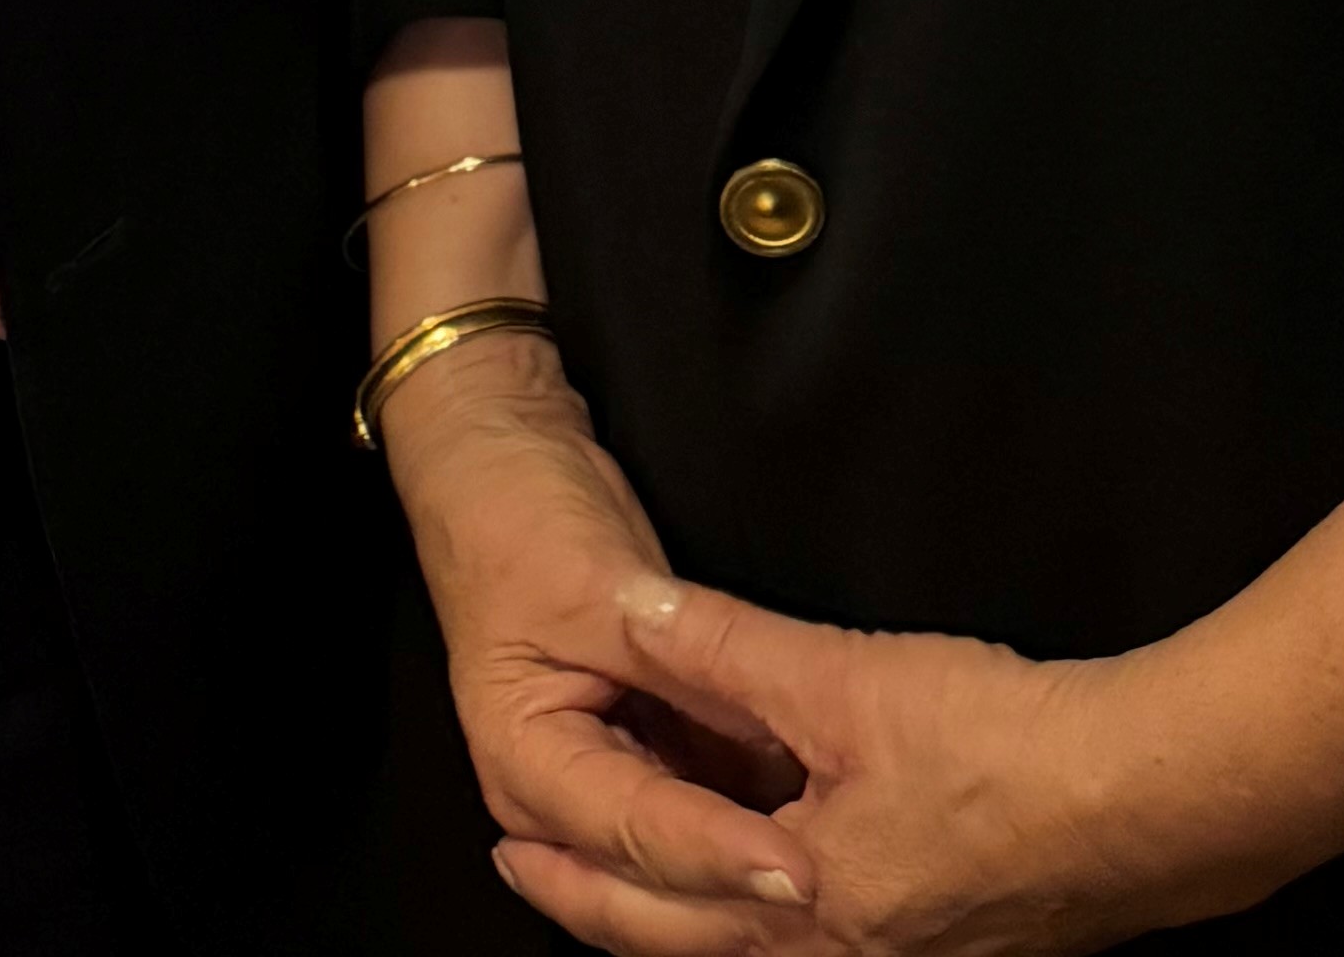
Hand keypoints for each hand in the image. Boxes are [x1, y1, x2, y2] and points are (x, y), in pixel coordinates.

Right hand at [378, 333, 811, 930]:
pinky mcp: (647, 749)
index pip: (638, 832)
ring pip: (689, 847)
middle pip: (658, 872)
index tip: (801, 871)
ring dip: (755, 847)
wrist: (500, 461)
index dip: (722, 853)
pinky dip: (759, 803)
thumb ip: (680, 661)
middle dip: (740, 878)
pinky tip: (824, 804)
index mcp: (524, 765)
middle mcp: (559, 798)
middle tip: (835, 881)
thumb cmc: (515, 516)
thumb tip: (763, 723)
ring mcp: (605, 777)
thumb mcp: (597, 585)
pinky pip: (710, 796)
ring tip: (842, 854)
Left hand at [516, 588, 1157, 956]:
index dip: (574, 870)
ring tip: (642, 874)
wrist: (1152, 802)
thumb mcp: (845, 680)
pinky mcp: (955, 941)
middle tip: (539, 878)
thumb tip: (632, 615)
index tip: (511, 847)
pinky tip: (782, 861)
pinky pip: (826, 934)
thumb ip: (726, 648)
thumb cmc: (1008, 751)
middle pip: (694, 947)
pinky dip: (772, 901)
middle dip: (610, 910)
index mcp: (802, 912)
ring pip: (762, 947)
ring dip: (692, 909)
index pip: (651, 901)